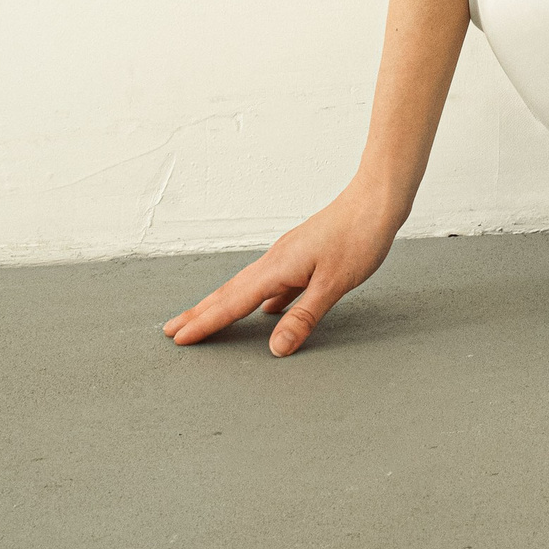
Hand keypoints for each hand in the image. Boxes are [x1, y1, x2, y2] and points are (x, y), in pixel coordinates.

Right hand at [162, 180, 405, 355]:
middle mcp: (276, 260)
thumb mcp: (334, 284)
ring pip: (248, 286)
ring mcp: (289, 256)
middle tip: (171, 330)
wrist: (377, 199)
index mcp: (278, 267)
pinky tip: (266, 310)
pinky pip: (271, 283)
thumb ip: (303, 317)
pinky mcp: (304, 255)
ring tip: (205, 320)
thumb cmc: (359, 237)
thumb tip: (275, 349)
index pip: (234, 302)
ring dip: (224, 304)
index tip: (178, 338)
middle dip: (200, 313)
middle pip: (230, 292)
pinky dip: (258, 298)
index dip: (206, 323)